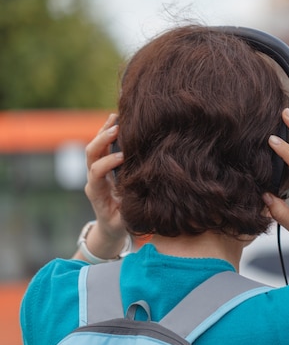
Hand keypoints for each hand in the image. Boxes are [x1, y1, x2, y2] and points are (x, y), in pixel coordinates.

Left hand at [79, 114, 126, 256]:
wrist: (108, 226)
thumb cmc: (119, 224)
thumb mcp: (125, 221)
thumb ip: (130, 210)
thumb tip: (141, 195)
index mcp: (97, 192)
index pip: (97, 173)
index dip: (108, 163)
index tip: (123, 158)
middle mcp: (93, 179)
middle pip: (90, 155)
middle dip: (102, 141)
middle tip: (116, 130)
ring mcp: (95, 171)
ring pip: (94, 148)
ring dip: (104, 132)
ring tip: (116, 117)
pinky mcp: (101, 166)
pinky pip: (101, 147)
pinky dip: (107, 132)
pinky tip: (115, 119)